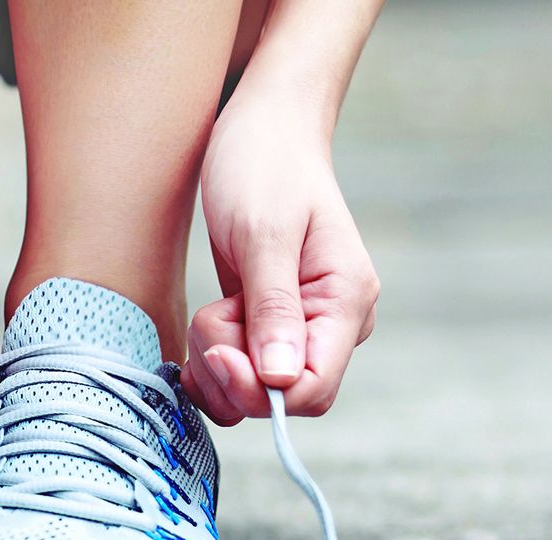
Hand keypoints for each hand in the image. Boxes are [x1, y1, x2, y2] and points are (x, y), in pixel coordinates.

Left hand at [184, 103, 379, 425]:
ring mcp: (303, 327)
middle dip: (233, 373)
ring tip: (211, 310)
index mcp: (347, 301)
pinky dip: (214, 363)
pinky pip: (243, 373)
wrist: (263, 128)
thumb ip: (273, 308)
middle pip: (284, 398)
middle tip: (211, 316)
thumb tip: (281, 382)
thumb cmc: (264, 165)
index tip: (218, 351)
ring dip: (218, 365)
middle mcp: (333, 323)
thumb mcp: (262, 233)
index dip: (262, 391)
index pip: (315, 389)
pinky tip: (205, 327)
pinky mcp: (272, 325)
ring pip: (257, 391)